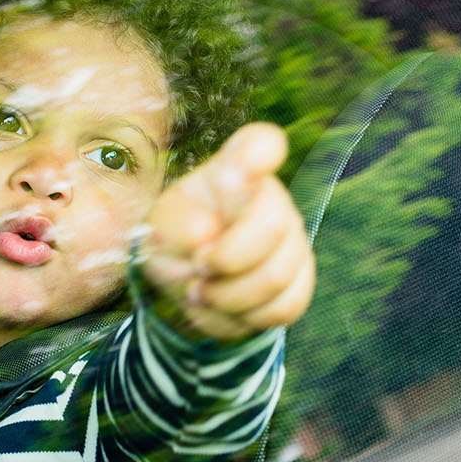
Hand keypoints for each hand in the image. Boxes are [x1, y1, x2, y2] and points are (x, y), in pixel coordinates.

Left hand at [142, 122, 315, 339]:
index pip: (261, 144)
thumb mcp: (160, 227)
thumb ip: (174, 226)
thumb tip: (206, 234)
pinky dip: (244, 318)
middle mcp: (271, 198)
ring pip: (277, 276)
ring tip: (200, 291)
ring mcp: (292, 238)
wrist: (189, 275)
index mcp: (233, 169)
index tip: (227, 175)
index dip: (254, 156)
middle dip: (225, 259)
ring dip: (228, 297)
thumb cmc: (176, 239)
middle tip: (196, 266)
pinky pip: (284, 307)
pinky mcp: (300, 279)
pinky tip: (224, 307)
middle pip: (273, 224)